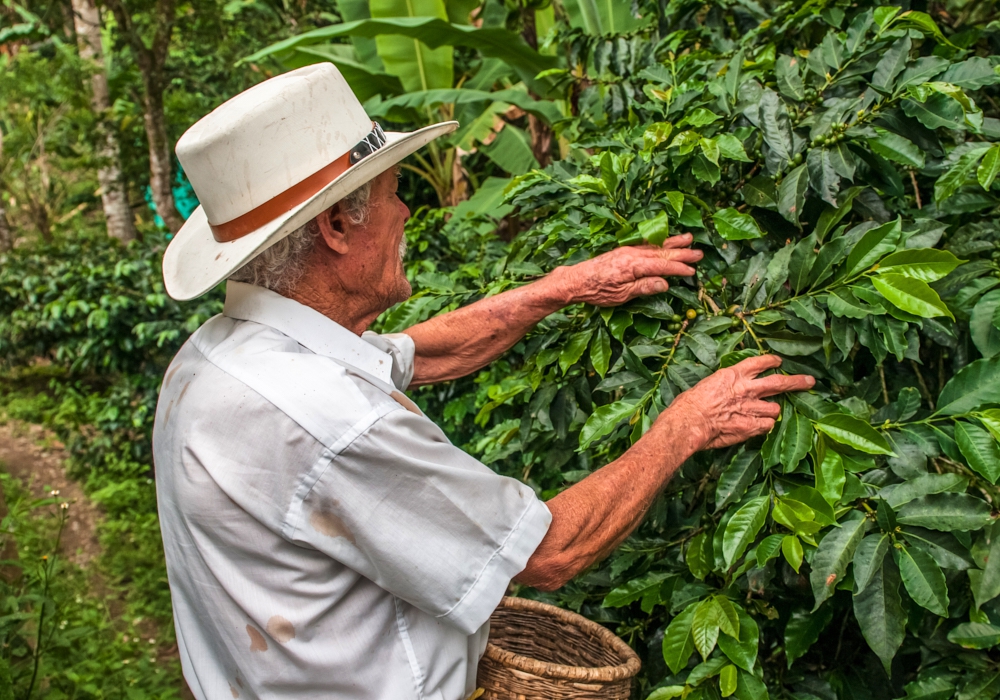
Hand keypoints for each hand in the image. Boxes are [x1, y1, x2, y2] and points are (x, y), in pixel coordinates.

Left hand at [552, 234, 702, 306]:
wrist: (576, 280)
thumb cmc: (596, 291)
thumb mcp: (621, 295)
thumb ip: (644, 287)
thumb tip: (665, 284)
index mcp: (634, 266)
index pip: (662, 266)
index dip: (678, 269)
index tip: (692, 271)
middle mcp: (632, 254)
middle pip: (662, 253)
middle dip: (681, 253)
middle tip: (700, 253)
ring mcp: (628, 250)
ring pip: (655, 246)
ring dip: (672, 243)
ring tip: (688, 238)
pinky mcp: (623, 251)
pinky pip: (645, 245)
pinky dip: (658, 242)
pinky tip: (664, 241)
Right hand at [666, 355, 814, 450]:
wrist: (689, 422)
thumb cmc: (689, 404)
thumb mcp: (707, 385)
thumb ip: (723, 386)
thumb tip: (726, 390)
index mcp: (732, 375)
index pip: (758, 363)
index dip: (771, 361)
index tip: (778, 361)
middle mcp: (746, 389)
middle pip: (779, 382)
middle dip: (796, 382)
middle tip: (809, 381)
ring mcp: (750, 408)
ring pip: (775, 408)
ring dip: (773, 411)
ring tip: (770, 412)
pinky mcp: (750, 426)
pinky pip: (767, 425)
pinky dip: (765, 426)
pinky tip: (758, 426)